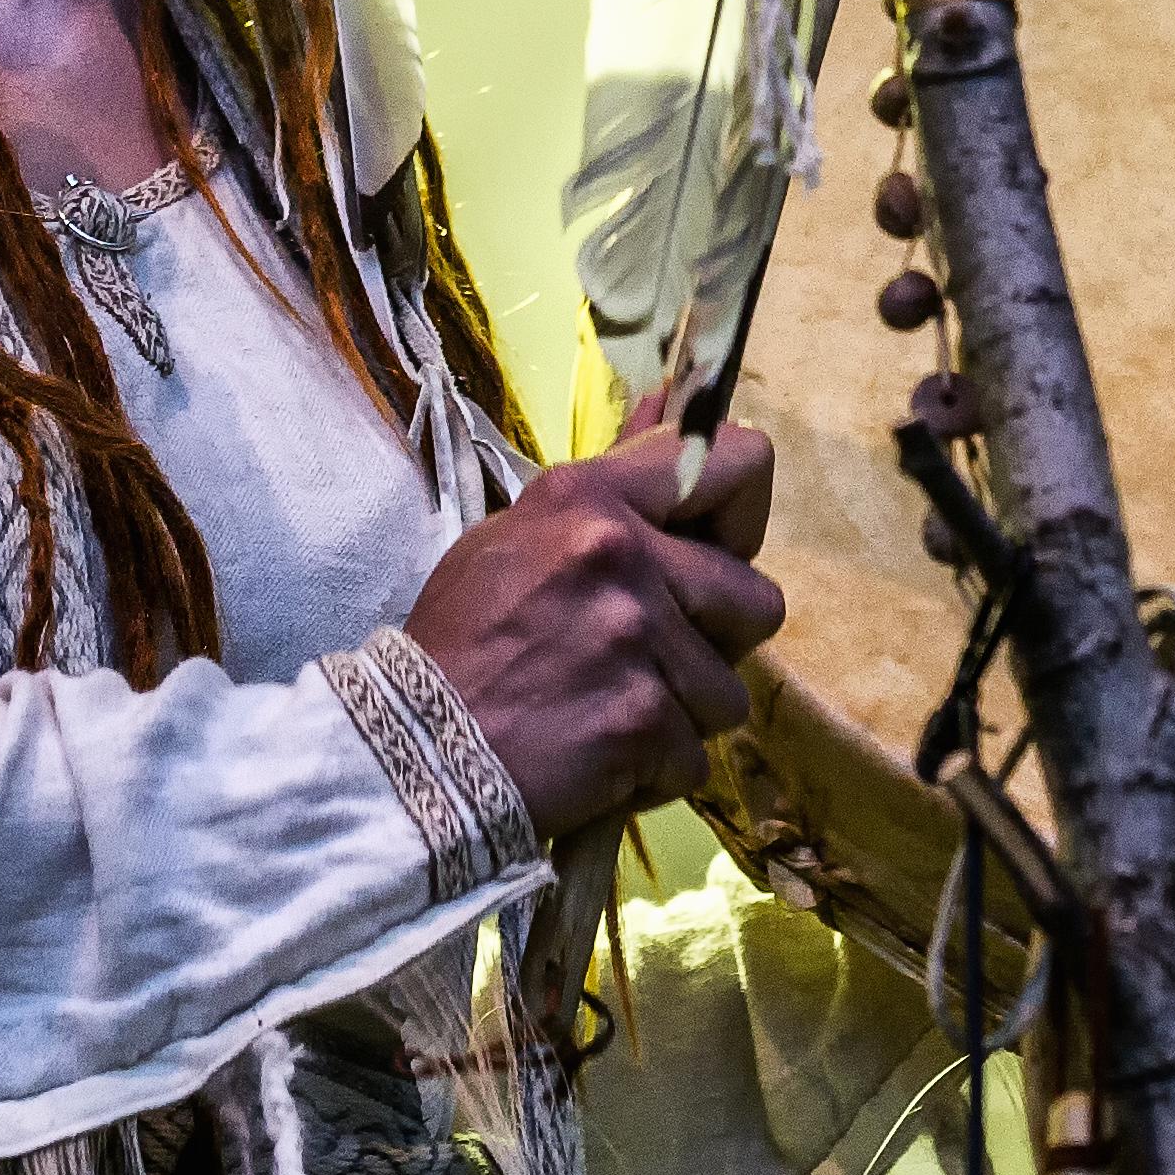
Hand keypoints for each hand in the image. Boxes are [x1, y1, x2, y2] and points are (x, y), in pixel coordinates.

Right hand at [400, 401, 782, 840]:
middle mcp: (621, 554)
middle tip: (649, 656)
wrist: (416, 749)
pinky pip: (695, 757)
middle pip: (757, 600)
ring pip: (730, 691)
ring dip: (682, 713)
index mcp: (590, 497)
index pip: (738, 462)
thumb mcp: (519, 537)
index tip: (715, 551)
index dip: (743, 516)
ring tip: (609, 709)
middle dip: (716, 640)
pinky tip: (600, 756)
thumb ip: (612, 487)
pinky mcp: (643, 721)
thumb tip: (673, 405)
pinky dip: (655, 770)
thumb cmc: (464, 640)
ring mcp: (637, 639)